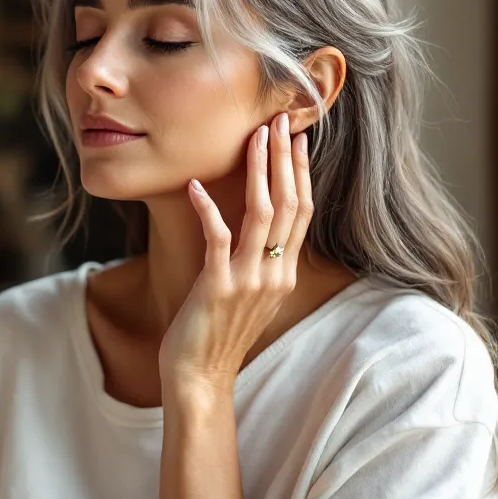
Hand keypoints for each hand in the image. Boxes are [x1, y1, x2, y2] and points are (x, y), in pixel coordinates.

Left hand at [158, 112, 313, 388]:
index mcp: (283, 273)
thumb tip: (254, 228)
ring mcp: (248, 280)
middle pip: (289, 204)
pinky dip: (208, 209)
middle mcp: (274, 274)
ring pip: (262, 214)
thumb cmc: (217, 334)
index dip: (301, 172)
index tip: (297, 136)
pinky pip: (218, 238)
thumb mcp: (247, 293)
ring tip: (254, 136)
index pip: (302, 212)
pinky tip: (195, 186)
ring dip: (259, 170)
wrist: (200, 378)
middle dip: (285, 158)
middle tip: (281, 119)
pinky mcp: (218, 287)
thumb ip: (258, 261)